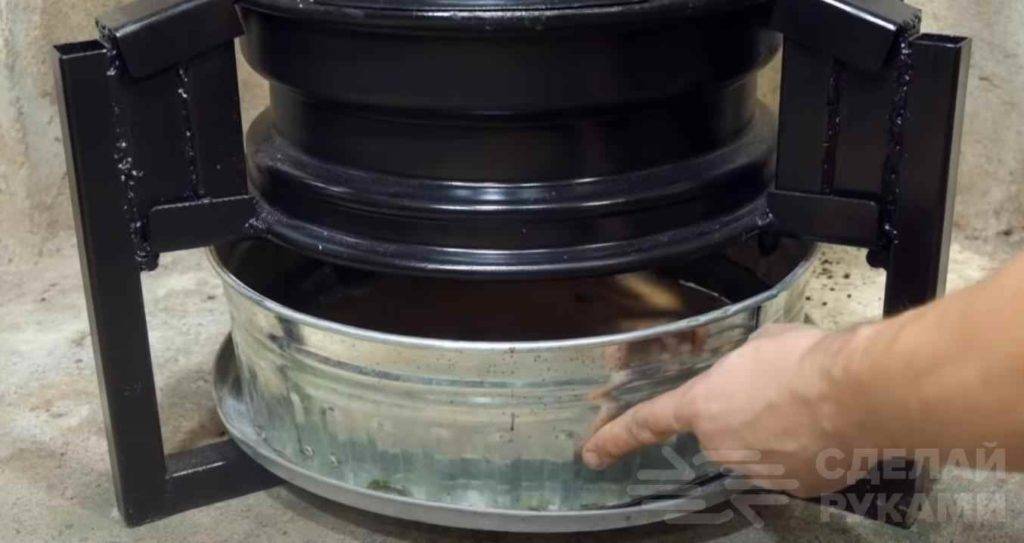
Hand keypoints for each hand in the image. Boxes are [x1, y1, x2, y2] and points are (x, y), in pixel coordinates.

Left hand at [581, 323, 866, 497]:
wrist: (857, 394)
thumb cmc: (803, 359)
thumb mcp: (759, 345)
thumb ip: (742, 365)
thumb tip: (753, 370)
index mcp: (703, 406)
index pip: (647, 423)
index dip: (615, 438)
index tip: (592, 454)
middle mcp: (722, 445)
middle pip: (722, 433)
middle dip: (743, 416)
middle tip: (778, 391)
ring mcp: (758, 471)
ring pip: (758, 450)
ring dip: (776, 433)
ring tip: (811, 406)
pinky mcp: (796, 486)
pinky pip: (791, 466)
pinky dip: (804, 452)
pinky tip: (826, 429)